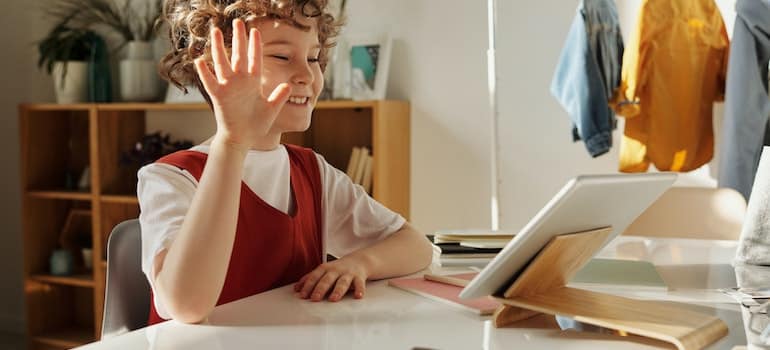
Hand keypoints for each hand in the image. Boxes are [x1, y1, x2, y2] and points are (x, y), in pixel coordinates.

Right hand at [195, 19, 291, 147]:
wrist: (243, 138)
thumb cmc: (256, 124)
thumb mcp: (271, 109)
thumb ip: (278, 96)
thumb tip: (288, 86)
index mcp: (253, 82)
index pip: (255, 59)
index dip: (255, 45)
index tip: (255, 31)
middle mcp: (240, 81)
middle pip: (238, 55)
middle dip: (238, 39)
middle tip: (237, 22)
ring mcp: (228, 87)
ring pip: (222, 63)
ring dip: (219, 48)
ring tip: (216, 31)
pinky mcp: (219, 96)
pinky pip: (210, 82)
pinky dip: (205, 72)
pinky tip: (200, 60)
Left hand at [294, 256, 369, 301]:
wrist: (359, 260)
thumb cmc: (338, 268)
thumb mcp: (323, 270)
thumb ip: (310, 278)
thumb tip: (296, 289)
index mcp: (325, 268)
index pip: (314, 277)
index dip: (308, 286)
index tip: (302, 295)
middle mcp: (336, 270)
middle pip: (327, 279)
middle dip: (320, 289)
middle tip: (315, 299)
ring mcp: (348, 274)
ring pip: (342, 282)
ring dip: (338, 290)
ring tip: (333, 299)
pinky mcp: (359, 277)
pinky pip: (360, 284)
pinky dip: (359, 290)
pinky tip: (358, 296)